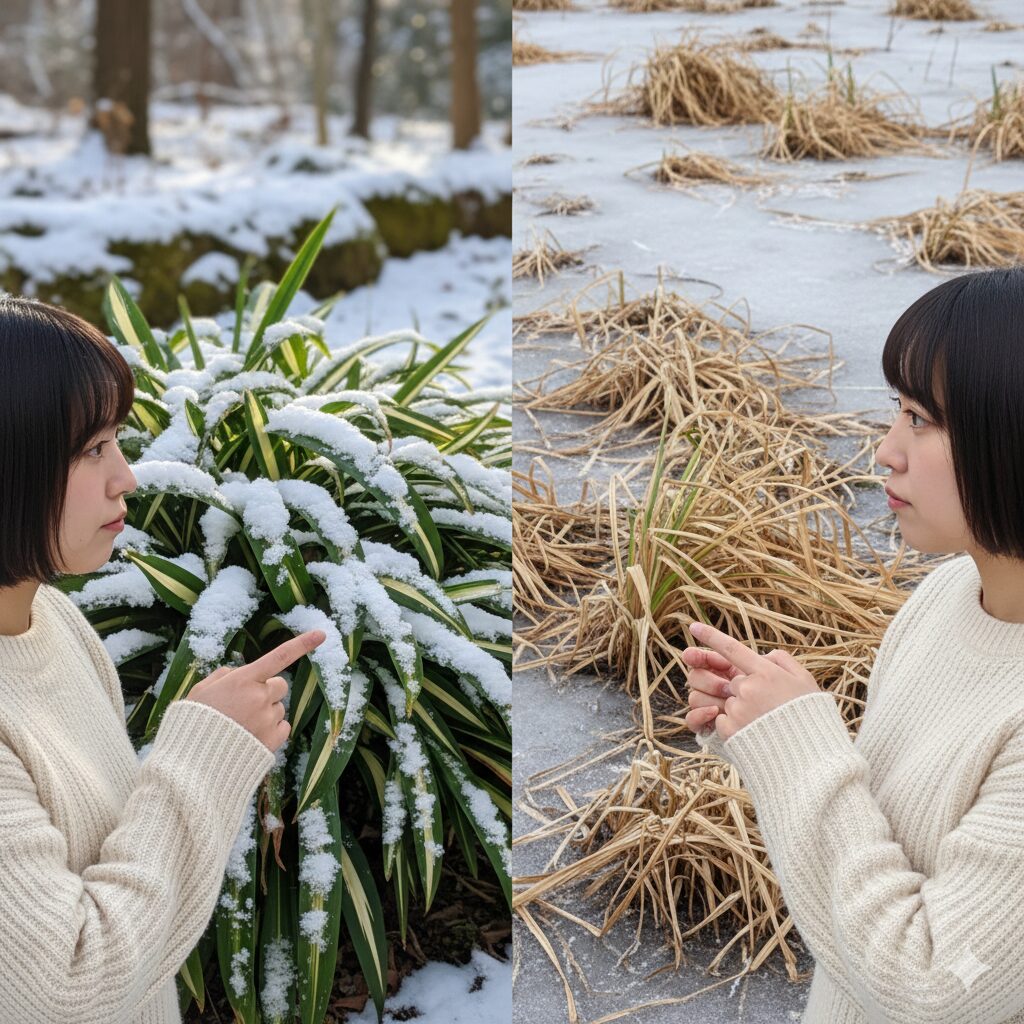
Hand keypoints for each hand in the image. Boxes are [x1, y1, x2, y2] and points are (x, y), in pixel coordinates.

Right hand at [185, 629, 326, 752]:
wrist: (192, 763)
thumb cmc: (193, 723)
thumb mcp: (200, 691)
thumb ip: (224, 676)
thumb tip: (239, 674)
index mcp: (242, 680)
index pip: (279, 657)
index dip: (302, 644)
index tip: (322, 635)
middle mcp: (260, 697)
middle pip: (280, 686)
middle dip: (267, 691)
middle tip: (245, 704)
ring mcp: (268, 719)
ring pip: (278, 709)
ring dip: (265, 713)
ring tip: (240, 727)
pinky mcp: (272, 740)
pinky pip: (283, 728)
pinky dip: (271, 731)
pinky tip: (251, 737)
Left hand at [682, 622, 820, 741]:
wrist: (809, 759)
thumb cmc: (810, 718)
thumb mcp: (805, 682)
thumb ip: (783, 662)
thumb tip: (763, 656)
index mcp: (766, 673)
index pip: (732, 649)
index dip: (711, 636)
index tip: (693, 626)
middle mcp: (748, 688)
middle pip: (734, 681)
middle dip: (746, 691)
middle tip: (768, 707)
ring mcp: (737, 710)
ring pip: (730, 702)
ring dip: (742, 710)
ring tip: (764, 724)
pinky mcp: (729, 730)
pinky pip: (723, 720)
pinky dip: (735, 726)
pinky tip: (755, 735)